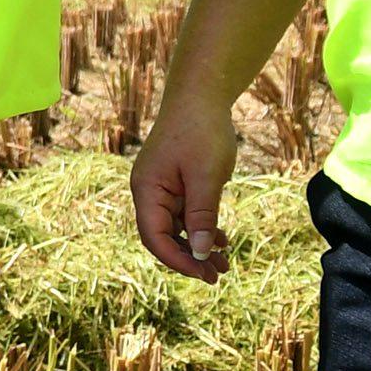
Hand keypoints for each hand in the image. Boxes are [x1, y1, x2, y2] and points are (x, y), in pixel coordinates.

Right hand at [132, 93, 243, 281]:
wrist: (201, 96)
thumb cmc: (201, 132)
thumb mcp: (206, 177)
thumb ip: (201, 215)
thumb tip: (198, 252)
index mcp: (147, 190)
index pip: (154, 237)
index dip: (178, 259)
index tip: (204, 274)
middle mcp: (149, 192)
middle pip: (163, 237)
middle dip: (190, 257)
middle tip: (219, 275)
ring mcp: (162, 188)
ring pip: (177, 228)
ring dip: (198, 246)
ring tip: (224, 263)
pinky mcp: (177, 183)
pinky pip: (186, 214)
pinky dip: (202, 228)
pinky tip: (222, 239)